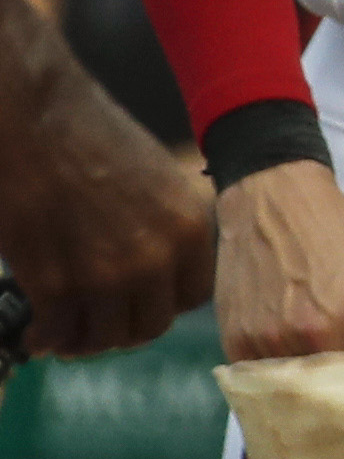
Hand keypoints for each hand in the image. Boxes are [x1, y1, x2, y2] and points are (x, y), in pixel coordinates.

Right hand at [0, 31, 217, 358]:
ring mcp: (106, 275)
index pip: (193, 297)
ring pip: (104, 337)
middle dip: (120, 328)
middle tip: (95, 324)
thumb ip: (162, 230)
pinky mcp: (56, 284)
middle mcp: (157, 258)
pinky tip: (36, 331)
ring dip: (82, 340)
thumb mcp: (157, 182)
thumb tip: (150, 273)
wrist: (37, 119)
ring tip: (63, 329)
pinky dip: (46, 338)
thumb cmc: (92, 139)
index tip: (137, 304)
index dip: (161, 304)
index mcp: (191, 228)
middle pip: (149, 325)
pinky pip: (57, 332)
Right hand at [213, 158, 343, 395]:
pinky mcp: (235, 345)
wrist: (275, 203)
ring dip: (307, 413)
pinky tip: (287, 392)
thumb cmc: (342, 240)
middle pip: (332, 408)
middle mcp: (314, 340)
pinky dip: (275, 395)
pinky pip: (258, 388)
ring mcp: (270, 345)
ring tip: (320, 418)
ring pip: (292, 403)